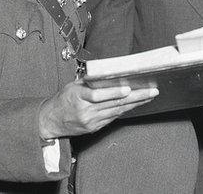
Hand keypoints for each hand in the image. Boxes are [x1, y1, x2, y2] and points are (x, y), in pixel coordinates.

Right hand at [37, 82, 157, 138]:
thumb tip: (109, 74)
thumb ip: (89, 81)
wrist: (51, 121)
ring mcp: (91, 121)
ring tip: (149, 96)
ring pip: (117, 111)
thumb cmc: (62, 100)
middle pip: (113, 104)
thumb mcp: (72, 86)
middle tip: (151, 91)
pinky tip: (136, 104)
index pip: (97, 95)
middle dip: (135, 97)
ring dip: (135, 104)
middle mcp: (85, 111)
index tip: (127, 89)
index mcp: (78, 97)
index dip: (113, 93)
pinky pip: (113, 118)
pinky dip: (125, 110)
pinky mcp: (94, 128)